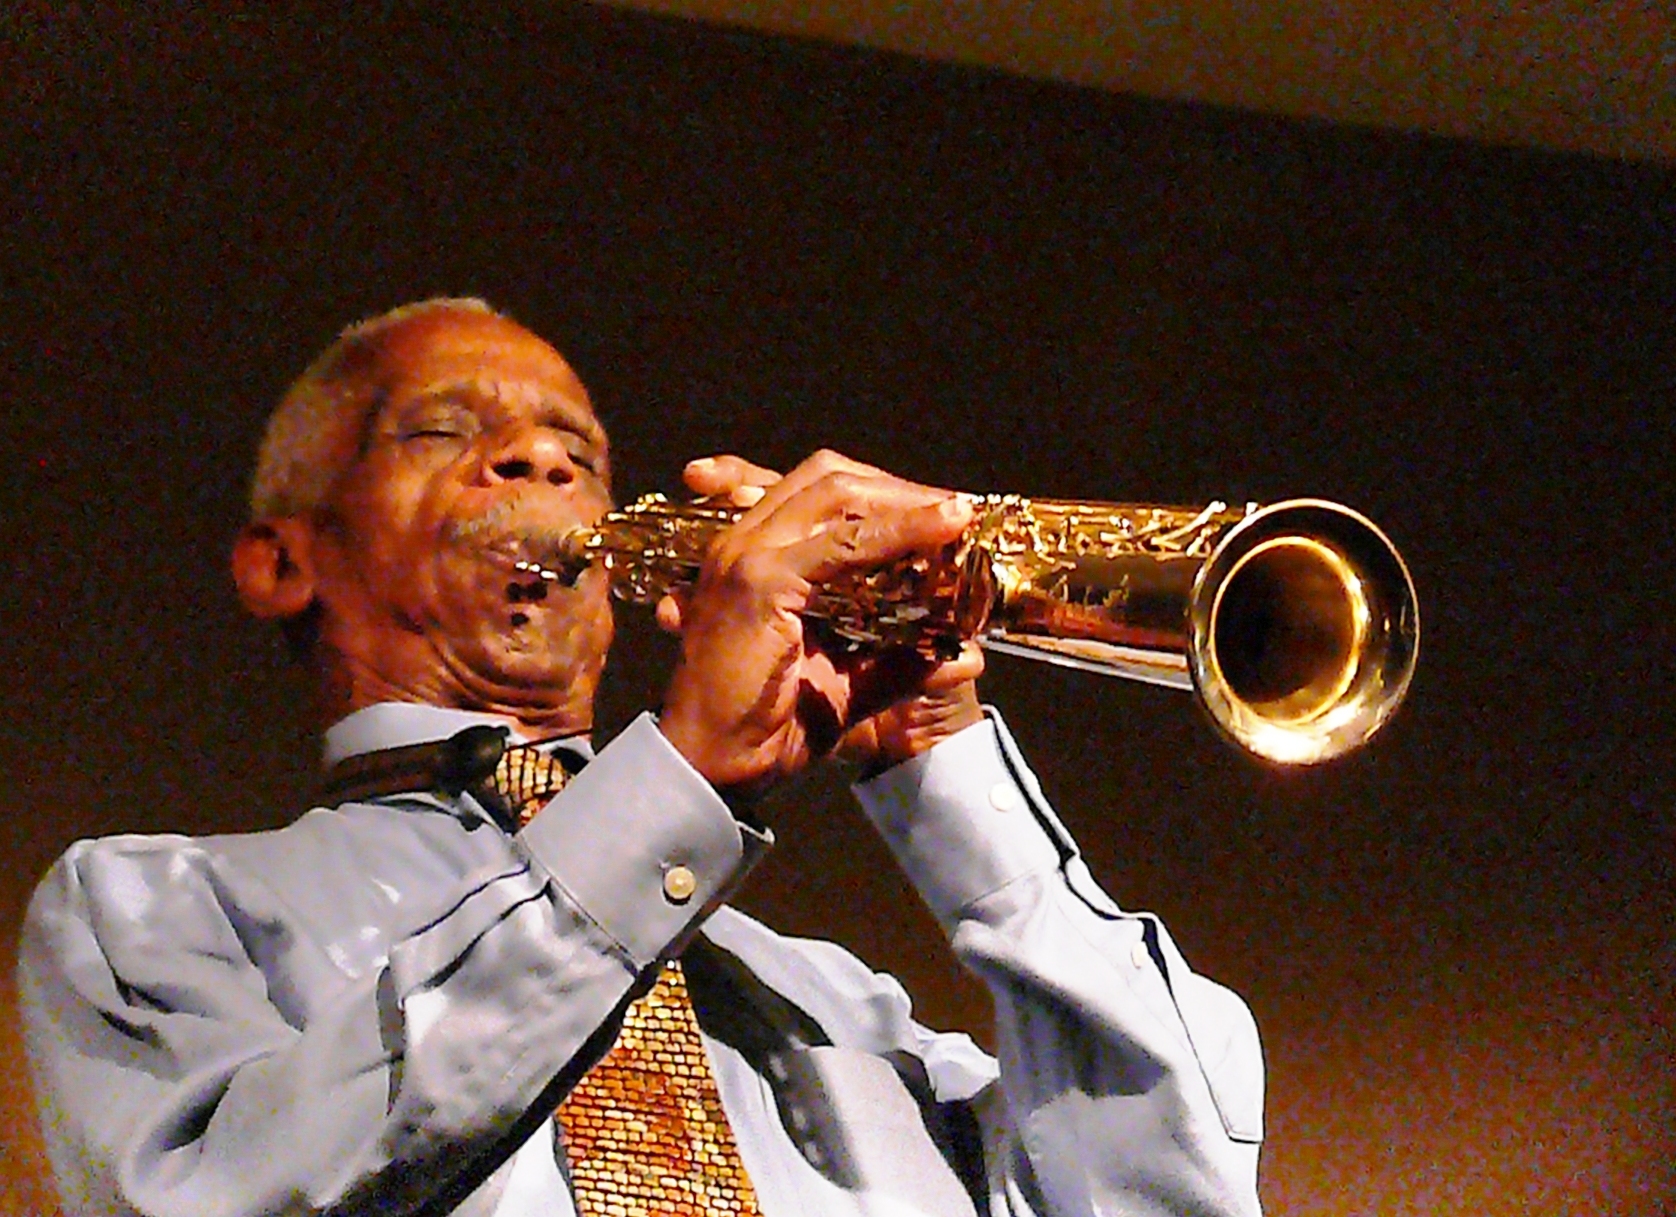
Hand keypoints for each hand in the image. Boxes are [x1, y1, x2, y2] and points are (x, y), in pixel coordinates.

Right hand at [655, 450, 977, 793]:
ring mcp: (746, 555)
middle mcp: (744, 543)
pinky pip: (843, 542)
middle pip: (829, 477)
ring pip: (837, 494)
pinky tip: (941, 531)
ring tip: (958, 516)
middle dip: (897, 487)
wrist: (715, 770)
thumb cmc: (768, 729)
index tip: (941, 513)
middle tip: (956, 511)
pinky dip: (900, 531)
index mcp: (755, 558)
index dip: (883, 494)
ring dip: (904, 501)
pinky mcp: (760, 580)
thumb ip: (898, 661)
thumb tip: (965, 653)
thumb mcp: (847, 683)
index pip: (820, 494)